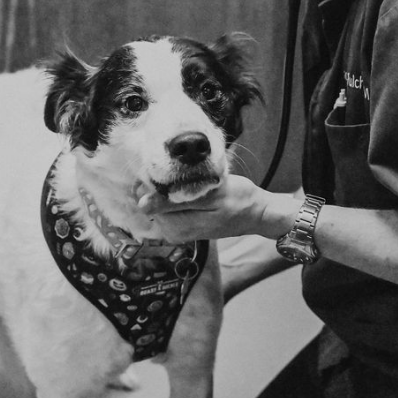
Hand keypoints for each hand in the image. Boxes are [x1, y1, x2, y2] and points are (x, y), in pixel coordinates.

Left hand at [137, 174, 275, 243]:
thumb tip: (142, 204)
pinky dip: (177, 193)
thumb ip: (175, 201)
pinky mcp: (182, 224)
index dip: (156, 180)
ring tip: (195, 180)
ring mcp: (177, 230)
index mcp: (176, 228)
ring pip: (161, 200)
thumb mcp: (210, 197)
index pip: (147, 200)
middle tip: (186, 171)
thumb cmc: (239, 201)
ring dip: (172, 187)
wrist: (256, 213)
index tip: (171, 166)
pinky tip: (194, 187)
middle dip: (164, 183)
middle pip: (153, 200)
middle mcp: (172, 232)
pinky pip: (170, 204)